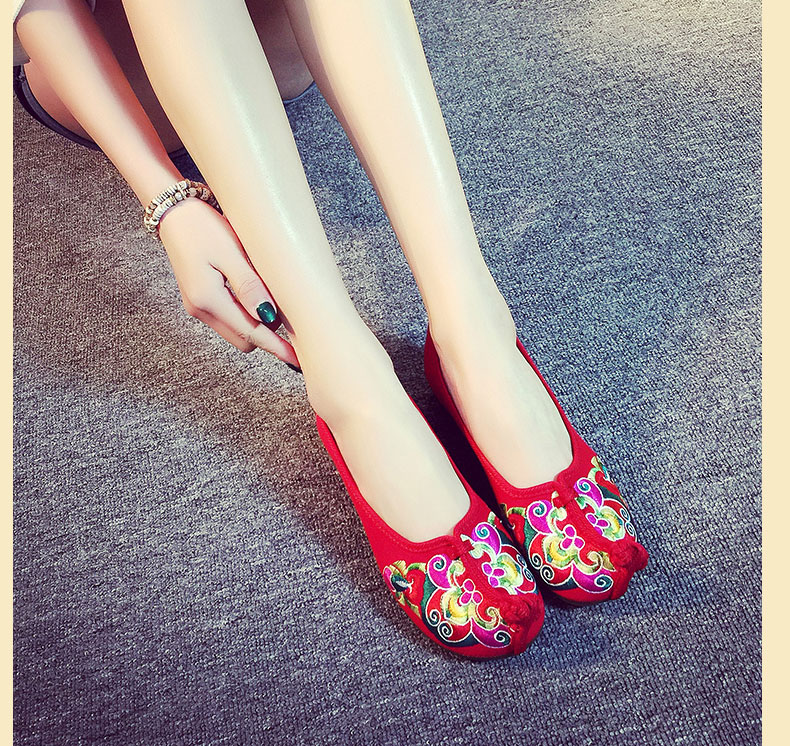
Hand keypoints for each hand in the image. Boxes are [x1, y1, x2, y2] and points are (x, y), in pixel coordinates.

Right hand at [157, 197, 299, 368]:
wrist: (172, 213)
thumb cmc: (202, 226)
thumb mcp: (231, 253)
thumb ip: (249, 286)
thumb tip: (267, 316)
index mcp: (208, 300)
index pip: (251, 334)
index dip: (276, 348)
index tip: (297, 359)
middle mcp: (201, 310)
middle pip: (244, 340)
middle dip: (267, 337)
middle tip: (292, 324)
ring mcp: (198, 307)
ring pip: (236, 331)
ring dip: (256, 325)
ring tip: (276, 306)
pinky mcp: (200, 300)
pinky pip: (228, 319)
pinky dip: (245, 315)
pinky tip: (257, 298)